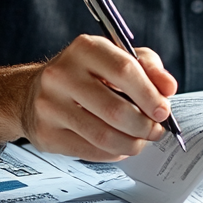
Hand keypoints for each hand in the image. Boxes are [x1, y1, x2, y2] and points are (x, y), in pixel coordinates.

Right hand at [24, 35, 178, 161]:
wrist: (34, 93)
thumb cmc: (85, 74)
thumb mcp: (118, 58)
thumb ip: (148, 68)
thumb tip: (168, 89)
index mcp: (84, 49)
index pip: (125, 71)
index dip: (150, 95)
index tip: (164, 111)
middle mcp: (61, 74)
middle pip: (115, 110)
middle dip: (144, 126)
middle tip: (155, 131)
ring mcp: (49, 106)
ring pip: (103, 136)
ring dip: (131, 144)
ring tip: (140, 140)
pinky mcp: (46, 133)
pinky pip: (89, 152)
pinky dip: (112, 153)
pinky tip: (119, 146)